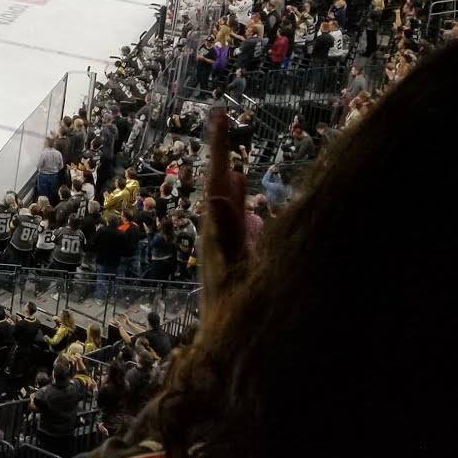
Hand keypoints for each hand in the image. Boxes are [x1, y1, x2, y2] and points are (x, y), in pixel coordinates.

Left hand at [199, 106, 248, 307]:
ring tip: (225, 143)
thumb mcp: (234, 266)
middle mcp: (218, 229)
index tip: (219, 114)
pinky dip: (240, 195)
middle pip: (219, 181)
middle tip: (219, 116)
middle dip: (221, 149)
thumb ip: (229, 230)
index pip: (217, 178)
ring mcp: (226, 239)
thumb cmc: (234, 307)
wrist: (229, 343)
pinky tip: (242, 184)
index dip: (220, 146)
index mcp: (215, 227)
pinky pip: (237, 214)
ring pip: (227, 195)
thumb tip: (217, 193)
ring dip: (229, 169)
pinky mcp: (237, 250)